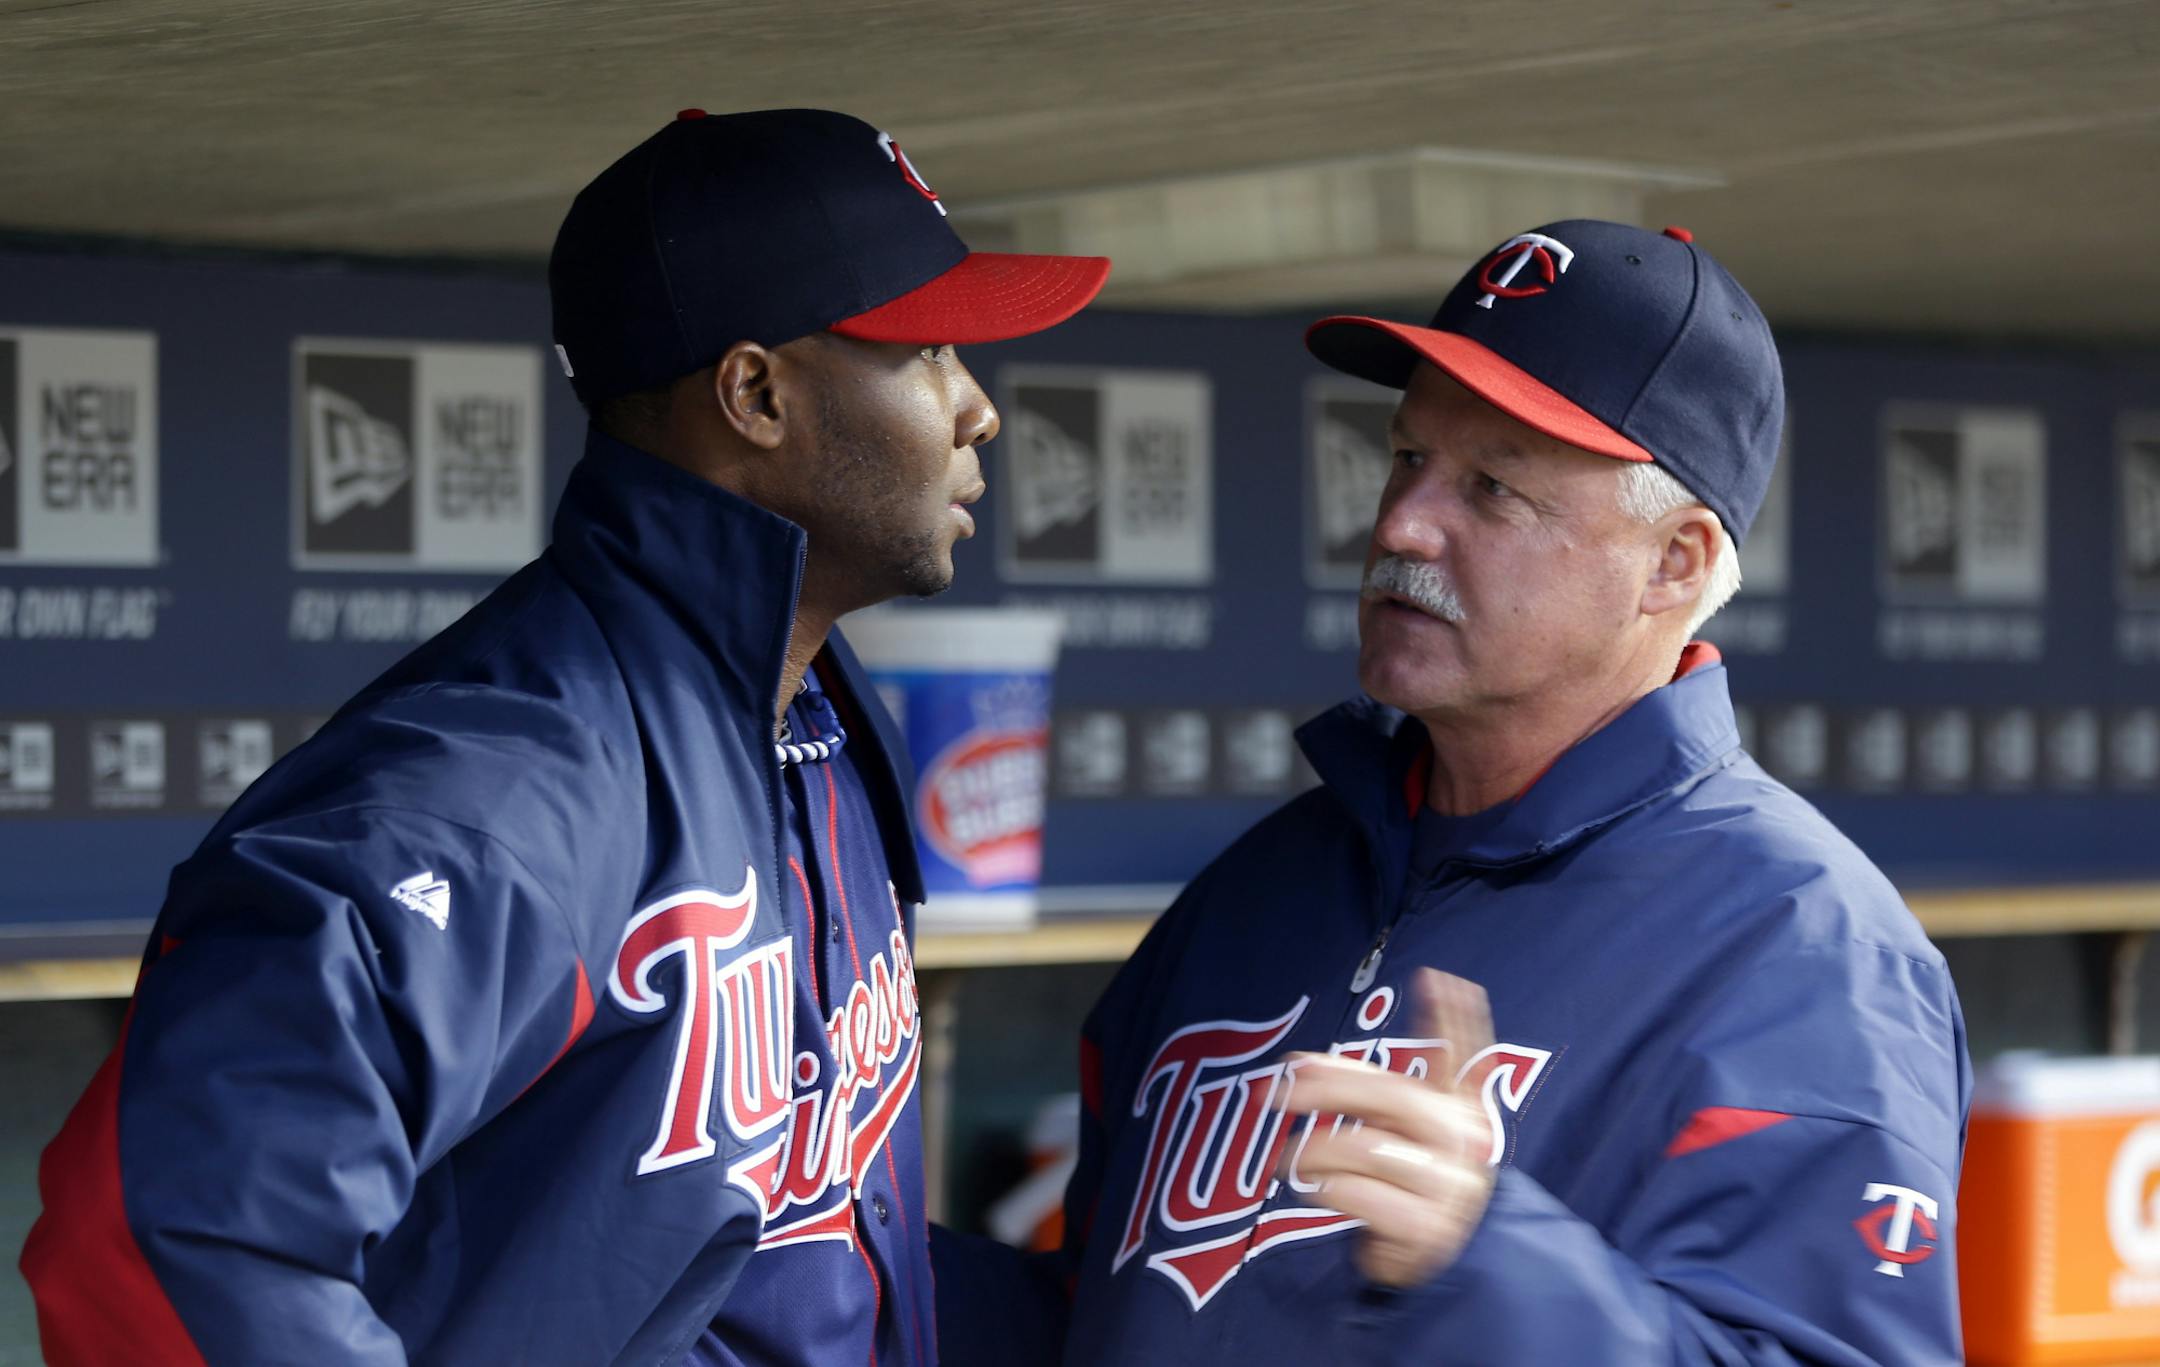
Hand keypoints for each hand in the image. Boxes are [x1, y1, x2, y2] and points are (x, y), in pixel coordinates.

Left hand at [1274, 968, 1498, 1286]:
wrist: (1445, 1261)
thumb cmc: (1407, 1180)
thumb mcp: (1395, 1131)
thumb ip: (1359, 1092)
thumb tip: (1296, 1065)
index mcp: (1456, 1110)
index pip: (1459, 1054)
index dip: (1450, 1016)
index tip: (1435, 976)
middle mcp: (1459, 1142)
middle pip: (1395, 1096)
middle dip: (1332, 1087)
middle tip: (1281, 1087)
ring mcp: (1447, 1185)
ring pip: (1368, 1148)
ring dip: (1314, 1150)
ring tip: (1285, 1158)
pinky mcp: (1425, 1227)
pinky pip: (1360, 1194)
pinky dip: (1325, 1189)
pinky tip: (1314, 1188)